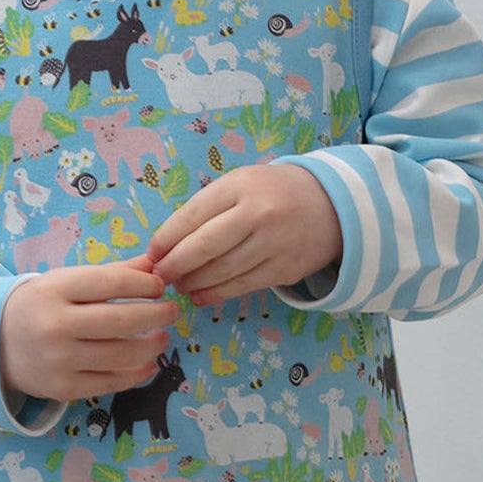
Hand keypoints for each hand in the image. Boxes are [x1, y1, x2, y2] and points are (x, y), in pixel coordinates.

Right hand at [0, 253, 180, 404]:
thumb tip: (154, 265)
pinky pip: (111, 382)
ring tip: (162, 338)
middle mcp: (56, 325)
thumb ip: (111, 273)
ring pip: (122, 355)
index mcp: (55, 289)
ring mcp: (59, 360)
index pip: (112, 283)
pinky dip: (136, 374)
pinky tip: (147, 364)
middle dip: (156, 315)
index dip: (144, 284)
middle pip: (121, 321)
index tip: (159, 286)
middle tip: (171, 312)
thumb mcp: (66, 281)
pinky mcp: (63, 388)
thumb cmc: (40, 306)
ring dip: (152, 346)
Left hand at [146, 163, 342, 305]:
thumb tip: (164, 246)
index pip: (192, 215)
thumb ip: (206, 209)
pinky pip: (243, 286)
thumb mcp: (239, 185)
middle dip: (176, 265)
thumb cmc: (271, 194)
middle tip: (160, 276)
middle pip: (205, 246)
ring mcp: (275, 243)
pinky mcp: (286, 269)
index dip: (167, 239)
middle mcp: (258, 213)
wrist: (330, 204)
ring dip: (194, 283)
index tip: (152, 254)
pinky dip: (217, 294)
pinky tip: (201, 296)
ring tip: (180, 286)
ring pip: (222, 270)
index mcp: (240, 186)